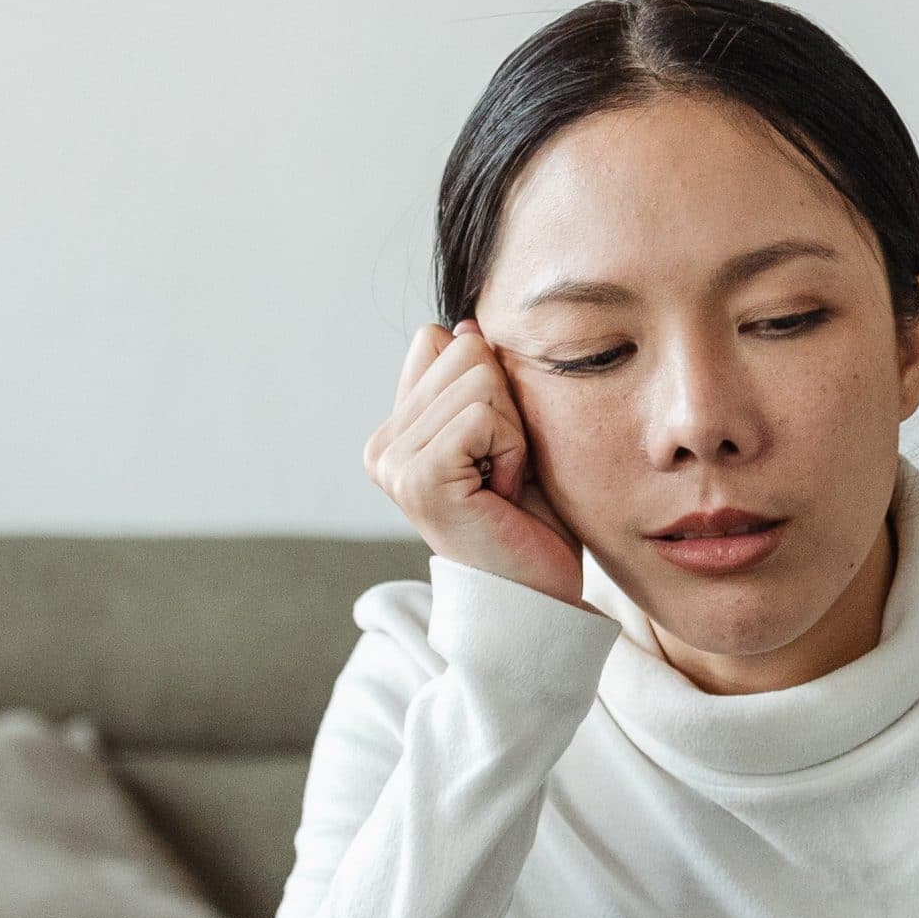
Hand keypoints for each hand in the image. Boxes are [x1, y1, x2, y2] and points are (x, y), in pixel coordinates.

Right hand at [363, 322, 584, 606]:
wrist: (536, 596)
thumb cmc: (529, 521)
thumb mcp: (505, 434)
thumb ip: (479, 383)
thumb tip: (464, 322)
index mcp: (395, 431)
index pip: (440, 340)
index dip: (489, 383)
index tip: (494, 446)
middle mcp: (383, 446)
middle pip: (464, 349)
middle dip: (506, 406)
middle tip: (503, 470)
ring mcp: (394, 463)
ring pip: (480, 379)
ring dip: (513, 432)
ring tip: (502, 483)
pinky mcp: (418, 478)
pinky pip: (484, 414)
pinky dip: (511, 449)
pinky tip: (502, 492)